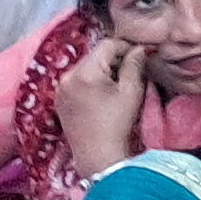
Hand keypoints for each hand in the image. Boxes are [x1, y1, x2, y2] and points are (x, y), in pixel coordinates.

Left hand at [52, 36, 145, 175]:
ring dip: (102, 70)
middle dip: (113, 59)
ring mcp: (60, 88)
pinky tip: (102, 95)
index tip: (140, 57)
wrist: (97, 154)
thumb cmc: (117, 122)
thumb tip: (139, 49)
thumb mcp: (131, 91)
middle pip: (94, 55)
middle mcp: (67, 76)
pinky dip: (91, 81)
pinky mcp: (59, 99)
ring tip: (117, 85)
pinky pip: (77, 80)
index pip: (107, 45)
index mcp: (84, 72)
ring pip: (85, 67)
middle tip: (131, 72)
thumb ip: (134, 65)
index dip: (126, 47)